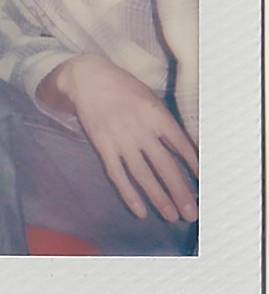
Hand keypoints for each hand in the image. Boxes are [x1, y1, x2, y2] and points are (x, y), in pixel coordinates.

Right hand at [37, 54, 197, 223]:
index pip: (181, 145)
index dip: (195, 165)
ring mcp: (120, 140)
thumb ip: (165, 123)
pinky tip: (139, 211)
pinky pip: (117, 175)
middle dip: (179, 191)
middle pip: (164, 166)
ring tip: (171, 216)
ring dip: (158, 198)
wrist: (88, 78)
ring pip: (142, 175)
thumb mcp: (150, 98)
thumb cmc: (124, 88)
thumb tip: (188, 149)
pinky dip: (128, 194)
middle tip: (191, 213)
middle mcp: (140, 129)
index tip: (206, 183)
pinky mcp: (103, 146)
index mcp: (156, 115)